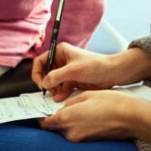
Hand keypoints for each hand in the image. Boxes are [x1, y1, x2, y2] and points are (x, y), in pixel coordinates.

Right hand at [32, 43, 150, 101]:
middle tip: (48, 91)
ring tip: (55, 96)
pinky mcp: (73, 80)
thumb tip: (44, 83)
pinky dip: (60, 93)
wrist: (113, 73)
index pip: (41, 61)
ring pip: (53, 82)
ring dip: (53, 90)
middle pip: (46, 73)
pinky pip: (61, 88)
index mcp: (60, 52)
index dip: (38, 72)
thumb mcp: (73, 71)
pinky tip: (60, 98)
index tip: (41, 83)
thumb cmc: (96, 66)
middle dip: (46, 83)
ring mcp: (67, 71)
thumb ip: (56, 76)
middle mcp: (62, 61)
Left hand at [40, 89, 150, 148]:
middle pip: (55, 128)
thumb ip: (69, 103)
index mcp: (67, 119)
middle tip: (60, 107)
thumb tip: (62, 107)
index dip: (40, 117)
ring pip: (66, 131)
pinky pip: (77, 134)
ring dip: (67, 122)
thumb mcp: (86, 95)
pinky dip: (77, 126)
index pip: (45, 123)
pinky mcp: (89, 142)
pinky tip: (87, 117)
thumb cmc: (111, 103)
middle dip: (55, 119)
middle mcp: (71, 133)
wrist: (132, 118)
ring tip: (78, 110)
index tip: (40, 111)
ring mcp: (81, 139)